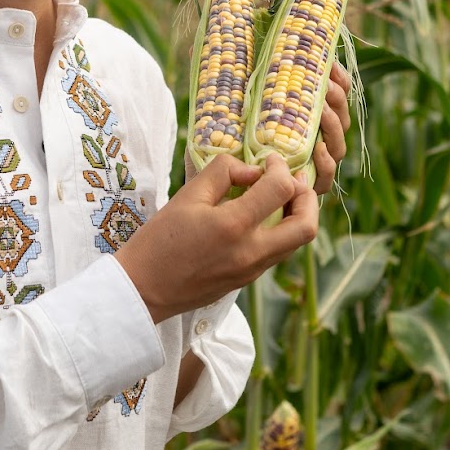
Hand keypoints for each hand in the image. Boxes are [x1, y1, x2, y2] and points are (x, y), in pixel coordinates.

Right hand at [116, 152, 316, 323]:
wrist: (143, 289)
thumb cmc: (158, 240)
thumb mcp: (186, 196)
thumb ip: (223, 173)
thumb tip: (251, 171)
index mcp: (234, 226)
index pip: (280, 189)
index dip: (280, 167)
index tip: (268, 160)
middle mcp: (251, 252)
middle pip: (306, 226)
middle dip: (307, 197)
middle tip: (291, 180)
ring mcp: (252, 271)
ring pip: (296, 242)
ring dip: (296, 215)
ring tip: (277, 197)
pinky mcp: (247, 280)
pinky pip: (278, 253)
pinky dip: (279, 230)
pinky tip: (258, 217)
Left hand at [182, 60, 352, 189]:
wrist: (206, 189)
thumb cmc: (216, 143)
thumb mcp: (216, 107)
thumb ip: (214, 79)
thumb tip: (195, 45)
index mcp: (298, 113)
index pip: (330, 92)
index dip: (337, 76)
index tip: (329, 64)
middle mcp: (309, 137)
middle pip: (338, 114)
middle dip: (337, 97)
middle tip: (324, 85)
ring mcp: (310, 163)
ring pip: (337, 144)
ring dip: (334, 125)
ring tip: (321, 112)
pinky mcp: (303, 188)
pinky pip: (325, 176)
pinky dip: (326, 162)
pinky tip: (318, 149)